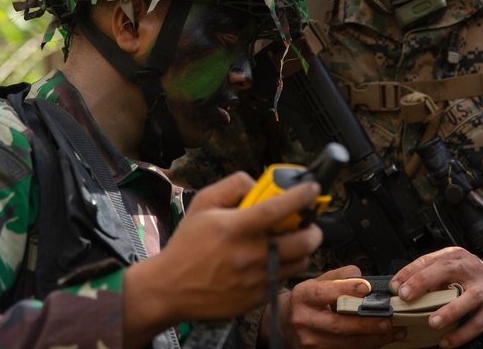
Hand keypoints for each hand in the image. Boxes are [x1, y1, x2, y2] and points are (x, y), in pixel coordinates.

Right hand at [123, 172, 323, 346]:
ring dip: (303, 249)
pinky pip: (284, 279)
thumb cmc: (188, 244)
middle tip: (307, 223)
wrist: (170, 288)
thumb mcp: (203, 203)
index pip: (277, 208)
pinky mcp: (257, 298)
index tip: (312, 189)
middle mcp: (249, 255)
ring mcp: (255, 280)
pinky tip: (273, 260)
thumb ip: (233, 185)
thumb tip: (259, 184)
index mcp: (235, 228)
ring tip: (292, 241)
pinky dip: (285, 267)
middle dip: (313, 229)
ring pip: (299, 262)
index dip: (301, 196)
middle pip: (302, 242)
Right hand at [274, 266, 403, 348]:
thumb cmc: (307, 300)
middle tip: (388, 320)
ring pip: (345, 343)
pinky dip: (366, 345)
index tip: (367, 288)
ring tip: (393, 331)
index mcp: (302, 296)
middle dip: (366, 323)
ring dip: (373, 338)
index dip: (345, 289)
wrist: (286, 323)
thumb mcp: (318, 281)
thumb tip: (362, 278)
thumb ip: (340, 276)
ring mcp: (310, 341)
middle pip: (338, 324)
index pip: (323, 293)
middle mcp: (303, 320)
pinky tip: (381, 339)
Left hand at [390, 246, 482, 347]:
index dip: (410, 272)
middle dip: (424, 282)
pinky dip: (462, 333)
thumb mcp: (451, 270)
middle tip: (407, 297)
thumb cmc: (470, 278)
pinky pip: (478, 322)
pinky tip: (447, 341)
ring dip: (449, 311)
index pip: (429, 260)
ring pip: (469, 298)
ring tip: (432, 323)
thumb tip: (400, 288)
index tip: (396, 287)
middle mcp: (470, 268)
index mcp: (455, 256)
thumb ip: (429, 276)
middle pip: (447, 270)